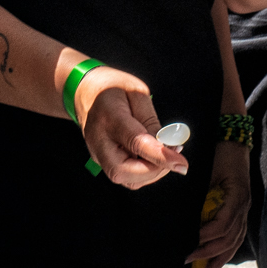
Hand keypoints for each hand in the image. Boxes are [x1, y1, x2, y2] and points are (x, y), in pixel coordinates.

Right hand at [72, 63, 188, 188]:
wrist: (85, 92)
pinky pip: (127, 176)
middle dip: (155, 169)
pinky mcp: (103, 161)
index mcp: (109, 117)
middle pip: (124, 171)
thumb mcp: (137, 92)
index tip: (181, 163)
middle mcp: (99, 141)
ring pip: (126, 179)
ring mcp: (98, 154)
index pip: (135, 142)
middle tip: (175, 155)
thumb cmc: (112, 88)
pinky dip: (145, 172)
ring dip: (152, 172)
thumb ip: (151, 120)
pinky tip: (154, 156)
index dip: (160, 155)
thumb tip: (167, 144)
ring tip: (166, 153)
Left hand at [186, 142, 252, 266]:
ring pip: (236, 239)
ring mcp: (245, 208)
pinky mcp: (242, 209)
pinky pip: (238, 234)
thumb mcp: (207, 170)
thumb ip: (198, 192)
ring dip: (221, 257)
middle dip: (209, 252)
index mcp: (237, 196)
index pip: (222, 225)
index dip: (205, 237)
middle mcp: (244, 206)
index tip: (189, 243)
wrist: (234, 140)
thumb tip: (181, 213)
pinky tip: (219, 258)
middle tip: (189, 260)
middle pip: (230, 237)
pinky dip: (228, 248)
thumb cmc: (219, 153)